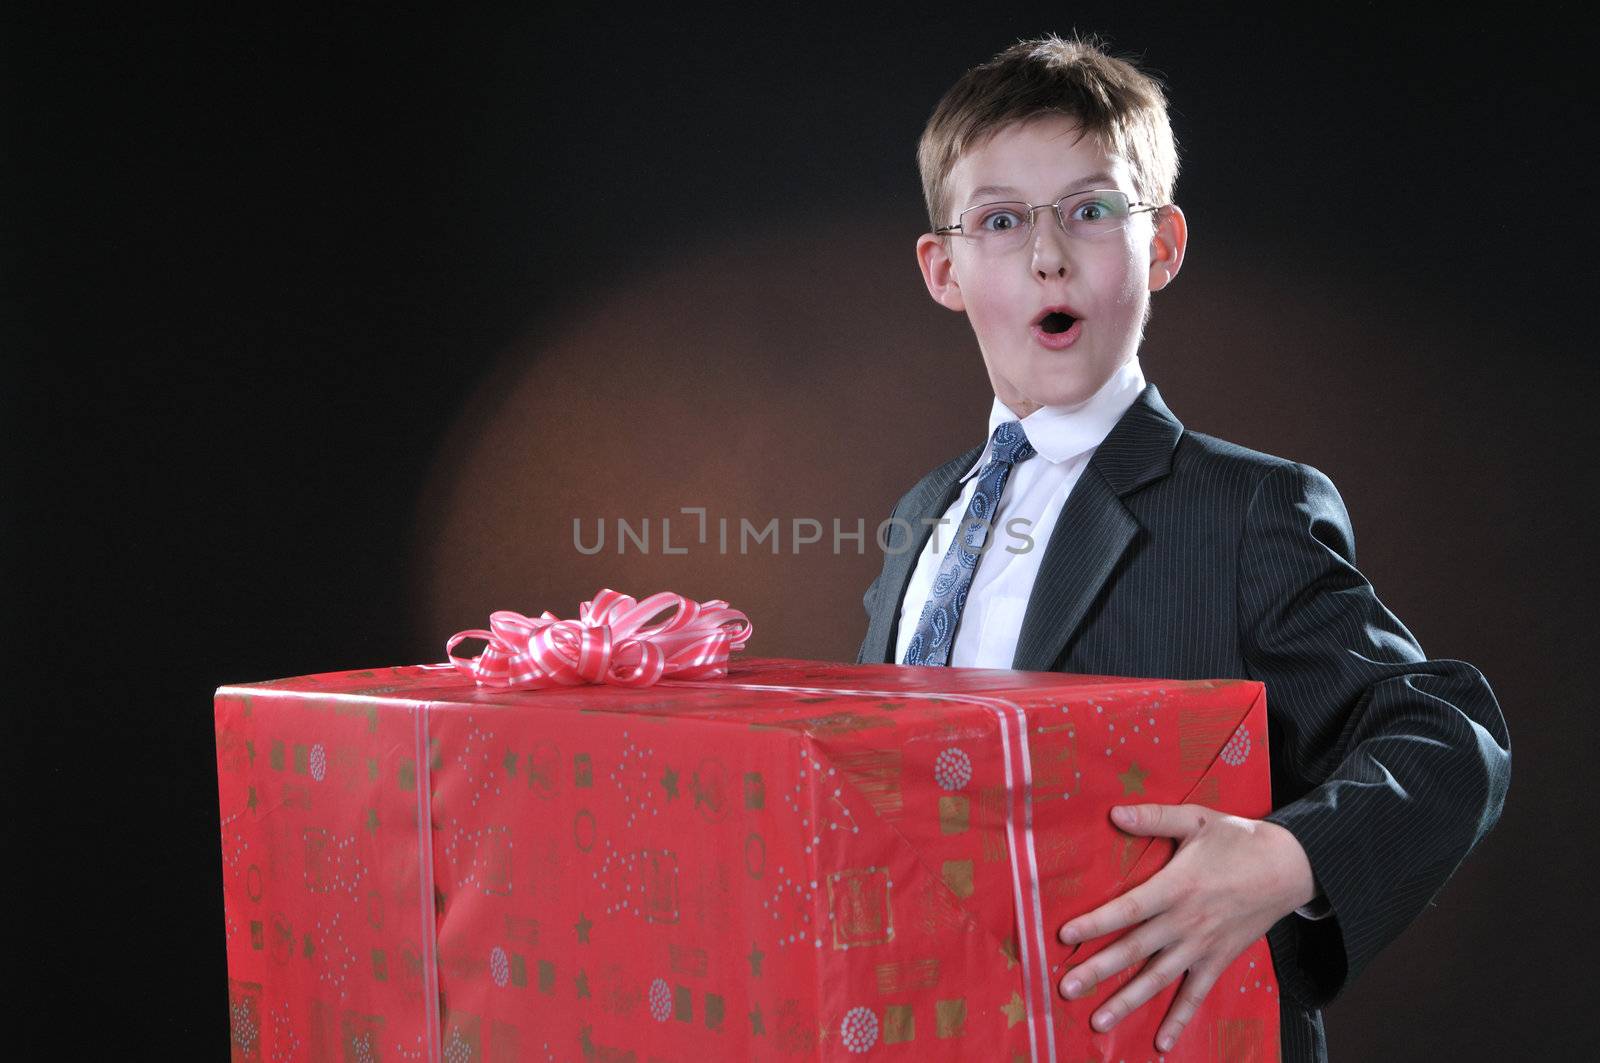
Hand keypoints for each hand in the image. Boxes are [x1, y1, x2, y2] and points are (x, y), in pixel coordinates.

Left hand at [1056, 803, 1315, 1052]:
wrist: (1289, 868)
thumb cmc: (1238, 839)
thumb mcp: (1196, 819)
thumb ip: (1154, 817)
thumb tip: (1113, 813)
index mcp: (1176, 886)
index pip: (1128, 909)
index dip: (1095, 923)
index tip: (1064, 935)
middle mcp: (1185, 922)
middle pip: (1135, 950)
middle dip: (1098, 971)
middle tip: (1066, 990)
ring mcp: (1202, 946)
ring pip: (1158, 979)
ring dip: (1128, 1001)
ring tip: (1099, 1022)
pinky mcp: (1218, 960)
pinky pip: (1196, 995)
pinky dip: (1180, 1020)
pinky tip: (1162, 1044)